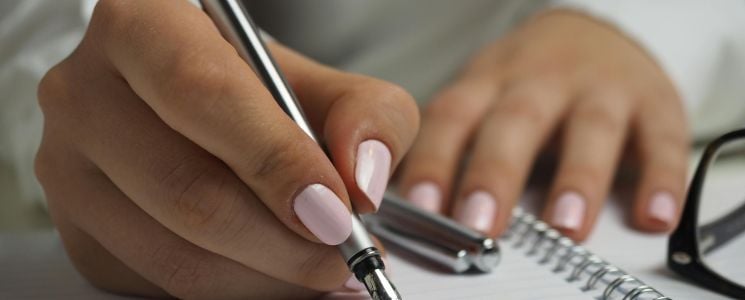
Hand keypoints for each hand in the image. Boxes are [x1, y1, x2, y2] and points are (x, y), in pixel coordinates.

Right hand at [35, 0, 417, 297]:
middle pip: (188, 189)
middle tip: (344, 253)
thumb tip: (362, 181)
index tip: (335, 210)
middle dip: (284, 242)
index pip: (204, 94)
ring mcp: (69, 169)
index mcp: (142, 25)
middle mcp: (86, 93)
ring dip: (267, 278)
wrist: (208, 119)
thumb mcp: (327, 86)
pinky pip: (161, 285)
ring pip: (175, 254)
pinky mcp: (79, 232)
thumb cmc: (263, 95)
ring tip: (321, 269)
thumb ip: (367, 116)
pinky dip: (235, 291)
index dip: (276, 160)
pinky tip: (274, 273)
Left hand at [398, 10, 687, 240]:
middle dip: (496, 174)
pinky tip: (653, 216)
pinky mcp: (655, 103)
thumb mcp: (483, 98)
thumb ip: (454, 147)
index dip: (434, 160)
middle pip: (516, 122)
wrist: (595, 33)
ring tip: (565, 226)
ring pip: (590, 129)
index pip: (453, 117)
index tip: (420, 206)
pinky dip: (662, 179)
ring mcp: (601, 89)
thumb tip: (413, 209)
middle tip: (480, 223)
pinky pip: (662, 141)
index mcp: (490, 83)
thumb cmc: (528, 82)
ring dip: (578, 179)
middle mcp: (543, 81)